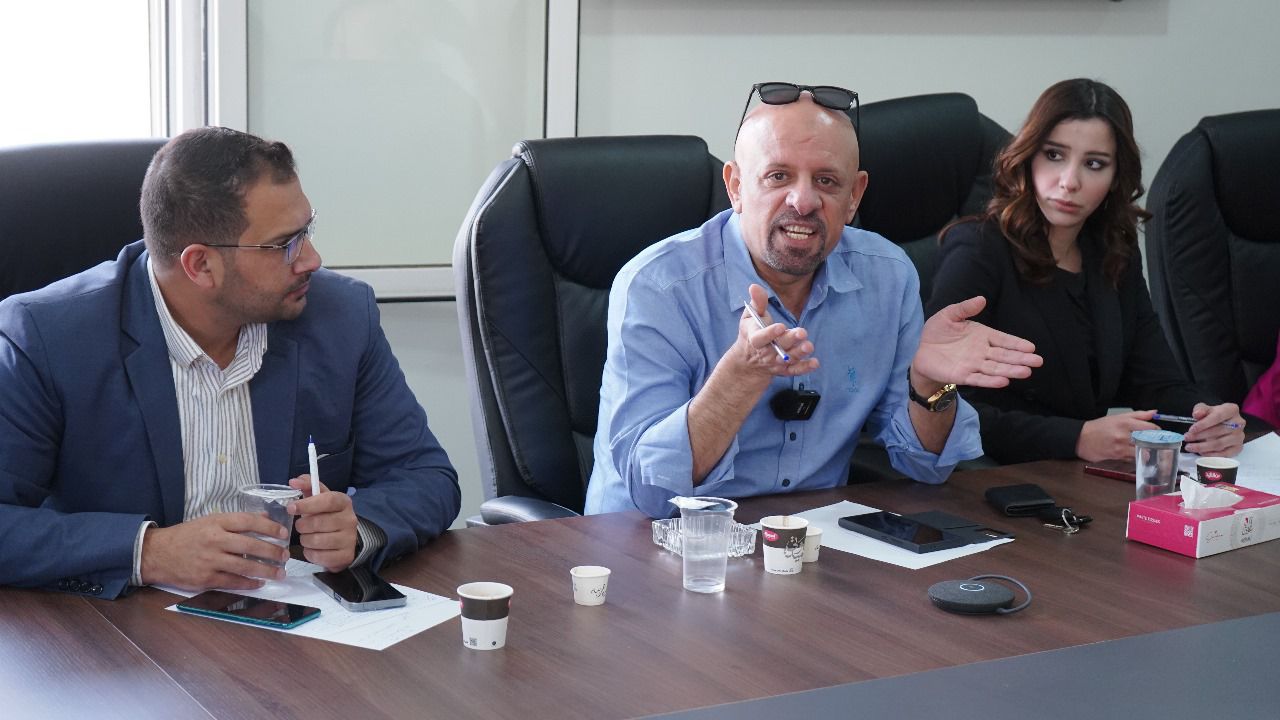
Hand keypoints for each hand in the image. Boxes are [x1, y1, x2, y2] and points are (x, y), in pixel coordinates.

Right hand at [140, 513, 287, 590]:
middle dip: (272, 552)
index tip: (284, 534)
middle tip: (285, 556)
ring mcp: (210, 560)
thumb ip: (236, 520)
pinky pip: (232, 582)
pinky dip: (248, 583)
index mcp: (217, 522)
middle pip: (251, 545)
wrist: (157, 554)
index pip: (249, 521)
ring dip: (265, 571)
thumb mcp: (210, 521)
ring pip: (244, 566)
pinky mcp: (205, 578)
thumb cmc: (187, 536)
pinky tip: (259, 583)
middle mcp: (214, 540)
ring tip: (279, 573)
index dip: (270, 527)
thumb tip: (264, 516)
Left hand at [288, 476, 357, 571]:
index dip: (308, 504)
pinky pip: (319, 556)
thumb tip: (293, 481)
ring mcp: (349, 539)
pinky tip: (313, 549)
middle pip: (319, 522)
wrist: (345, 538)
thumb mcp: (319, 498)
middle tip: (300, 526)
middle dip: (302, 525)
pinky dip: (310, 554)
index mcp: (344, 502)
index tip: (290, 508)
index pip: (328, 501)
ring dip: (305, 540)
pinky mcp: (346, 556)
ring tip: (307, 537)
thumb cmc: (327, 515)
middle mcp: (350, 520)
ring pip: (317, 541)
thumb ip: (307, 485)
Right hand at [730, 284, 817, 379]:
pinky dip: (805, 368)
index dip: (770, 333)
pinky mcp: (784, 369)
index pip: (760, 338)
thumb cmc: (751, 332)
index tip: (781, 326)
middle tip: (802, 332)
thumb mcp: (750, 317)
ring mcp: (775, 362)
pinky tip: (815, 362)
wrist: (748, 360)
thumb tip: (754, 286)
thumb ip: (756, 303)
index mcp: (755, 339)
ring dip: (799, 353)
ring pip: (788, 359)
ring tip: (809, 346)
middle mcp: (766, 353)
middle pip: (778, 348)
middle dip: (790, 340)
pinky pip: (795, 370)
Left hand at [912, 296, 1042, 388]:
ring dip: (1010, 370)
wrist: (921, 351)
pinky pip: (979, 379)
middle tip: (1038, 362)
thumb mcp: (949, 315)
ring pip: (995, 368)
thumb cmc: (938, 332)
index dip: (1017, 344)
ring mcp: (973, 364)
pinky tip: (1003, 381)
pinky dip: (990, 380)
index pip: (1003, 340)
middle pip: (1004, 356)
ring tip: (1025, 372)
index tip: (1032, 347)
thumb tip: (981, 299)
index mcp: (983, 336)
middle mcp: (982, 352)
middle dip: (1021, 359)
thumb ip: (965, 308)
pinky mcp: (962, 375)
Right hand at [1076, 410, 1159, 461]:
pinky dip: (1136, 457)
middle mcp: (1124, 434)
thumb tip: (1155, 413)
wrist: (1081, 439)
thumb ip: (1138, 415)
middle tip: (1157, 443)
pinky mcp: (1117, 456)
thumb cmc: (1099, 427)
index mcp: (1125, 422)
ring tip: (1146, 449)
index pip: (1150, 428)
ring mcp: (1121, 446)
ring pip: (1142, 451)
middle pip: (1149, 440)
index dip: (1157, 431)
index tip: (1158, 433)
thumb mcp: (1117, 417)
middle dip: (1155, 442)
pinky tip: (1134, 454)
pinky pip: (1133, 458)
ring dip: (1146, 451)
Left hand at [1183, 402, 1245, 456]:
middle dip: (1199, 436)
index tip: (1191, 429)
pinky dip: (1211, 455)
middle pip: (1218, 431)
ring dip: (1203, 447)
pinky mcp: (1238, 448)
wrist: (1222, 423)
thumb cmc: (1212, 415)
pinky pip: (1224, 454)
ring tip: (1190, 447)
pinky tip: (1200, 453)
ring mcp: (1239, 436)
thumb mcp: (1205, 409)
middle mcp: (1239, 423)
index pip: (1218, 416)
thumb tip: (1197, 414)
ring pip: (1220, 444)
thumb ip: (1200, 409)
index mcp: (1232, 410)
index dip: (1204, 424)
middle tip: (1187, 438)